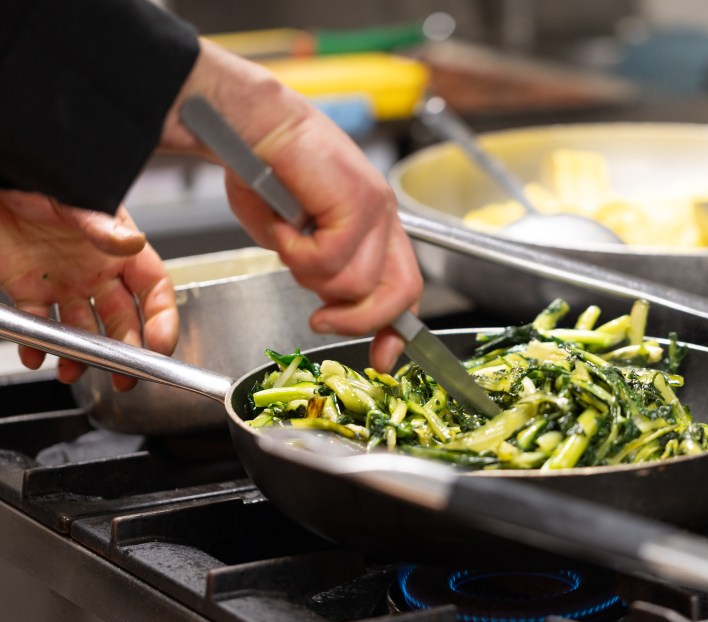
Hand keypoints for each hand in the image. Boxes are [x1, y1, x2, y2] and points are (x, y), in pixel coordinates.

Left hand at [0, 191, 177, 389]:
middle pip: (122, 319)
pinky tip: (37, 355)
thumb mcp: (71, 200)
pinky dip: (37, 345)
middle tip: (124, 376)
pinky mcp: (28, 288)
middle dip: (128, 351)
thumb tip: (131, 243)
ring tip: (74, 370)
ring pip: (82, 329)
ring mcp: (64, 282)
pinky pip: (39, 324)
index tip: (161, 345)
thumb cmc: (36, 178)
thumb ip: (101, 224)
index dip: (162, 318)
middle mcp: (96, 270)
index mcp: (118, 249)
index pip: (154, 289)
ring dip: (82, 355)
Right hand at [162, 39, 423, 371]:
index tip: (383, 359)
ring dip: (308, 273)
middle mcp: (384, 218)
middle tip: (320, 318)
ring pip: (355, 283)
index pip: (404, 288)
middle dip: (358, 319)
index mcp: (375, 228)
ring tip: (288, 236)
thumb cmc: (263, 171)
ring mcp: (375, 209)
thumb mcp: (293, 239)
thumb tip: (328, 309)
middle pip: (400, 293)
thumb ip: (317, 274)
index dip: (395, 329)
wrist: (249, 122)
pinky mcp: (358, 202)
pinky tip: (283, 220)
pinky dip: (294, 250)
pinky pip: (328, 258)